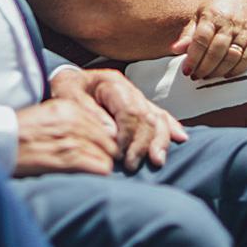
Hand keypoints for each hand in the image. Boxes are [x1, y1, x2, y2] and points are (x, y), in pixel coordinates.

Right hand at [13, 97, 117, 176]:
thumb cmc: (20, 130)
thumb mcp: (47, 113)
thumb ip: (70, 119)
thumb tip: (92, 134)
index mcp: (69, 107)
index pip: (103, 124)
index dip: (106, 138)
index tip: (104, 147)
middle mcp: (73, 121)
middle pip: (108, 139)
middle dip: (109, 152)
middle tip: (105, 160)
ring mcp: (70, 139)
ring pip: (105, 154)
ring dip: (104, 163)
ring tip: (99, 169)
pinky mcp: (65, 158)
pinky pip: (96, 165)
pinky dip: (99, 171)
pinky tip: (96, 174)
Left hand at [52, 68, 187, 170]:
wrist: (69, 81)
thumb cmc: (67, 88)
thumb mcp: (68, 96)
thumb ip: (89, 113)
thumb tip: (111, 133)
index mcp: (113, 83)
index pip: (129, 110)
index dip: (128, 134)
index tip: (120, 154)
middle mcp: (130, 89)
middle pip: (147, 116)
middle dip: (143, 143)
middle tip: (132, 164)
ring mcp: (138, 98)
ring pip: (158, 117)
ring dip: (160, 140)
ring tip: (157, 160)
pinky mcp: (141, 107)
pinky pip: (160, 115)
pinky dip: (170, 127)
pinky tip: (180, 138)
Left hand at [171, 0, 246, 80]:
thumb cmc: (218, 4)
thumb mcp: (200, 13)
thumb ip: (188, 33)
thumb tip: (174, 50)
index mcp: (212, 15)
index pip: (201, 40)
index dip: (193, 58)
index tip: (186, 71)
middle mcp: (229, 23)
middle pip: (217, 51)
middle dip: (204, 68)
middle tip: (196, 76)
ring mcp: (244, 30)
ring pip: (232, 57)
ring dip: (219, 71)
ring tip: (208, 76)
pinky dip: (237, 69)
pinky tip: (226, 74)